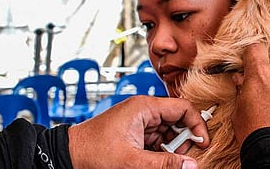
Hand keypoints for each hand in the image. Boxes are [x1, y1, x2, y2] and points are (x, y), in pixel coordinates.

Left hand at [68, 96, 209, 168]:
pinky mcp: (134, 134)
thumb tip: (191, 166)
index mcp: (145, 107)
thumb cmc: (92, 152)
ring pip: (168, 133)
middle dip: (183, 141)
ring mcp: (139, 122)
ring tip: (166, 162)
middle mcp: (144, 111)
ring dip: (172, 148)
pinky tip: (155, 162)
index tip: (203, 143)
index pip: (183, 108)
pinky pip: (156, 140)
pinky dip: (160, 152)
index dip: (197, 125)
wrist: (66, 156)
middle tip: (182, 159)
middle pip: (177, 121)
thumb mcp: (131, 161)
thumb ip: (164, 164)